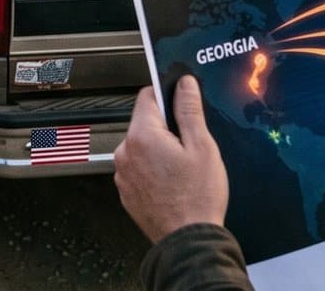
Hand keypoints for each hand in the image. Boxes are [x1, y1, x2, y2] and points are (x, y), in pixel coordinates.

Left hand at [113, 76, 227, 242]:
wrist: (188, 241)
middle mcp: (124, 152)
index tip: (182, 103)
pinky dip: (153, 169)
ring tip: (182, 169)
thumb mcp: (202, 147)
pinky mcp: (126, 190)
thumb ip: (189, 110)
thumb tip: (184, 84)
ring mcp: (122, 173)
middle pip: (144, 122)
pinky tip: (172, 183)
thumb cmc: (197, 198)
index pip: (147, 96)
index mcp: (142, 136)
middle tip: (189, 146)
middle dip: (166, 128)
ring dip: (159, 150)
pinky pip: (139, 168)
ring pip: (141, 146)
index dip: (167, 95)